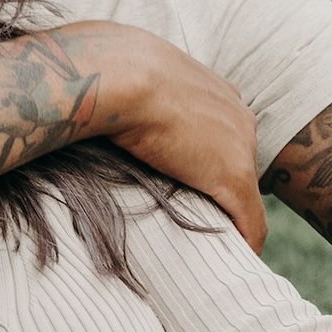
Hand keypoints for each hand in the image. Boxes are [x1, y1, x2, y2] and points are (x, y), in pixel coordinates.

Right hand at [69, 23, 266, 252]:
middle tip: (200, 221)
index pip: (222, 133)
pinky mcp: (233, 176)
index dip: (206, 160)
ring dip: (230, 219)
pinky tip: (236, 262)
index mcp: (213, 91)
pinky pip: (250, 220)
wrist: (118, 72)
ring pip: (247, 195)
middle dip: (221, 190)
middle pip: (239, 162)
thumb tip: (81, 98)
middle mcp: (237, 115)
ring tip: (212, 245)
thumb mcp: (118, 74)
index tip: (189, 184)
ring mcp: (240, 147)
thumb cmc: (106, 69)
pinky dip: (246, 243)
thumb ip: (120, 90)